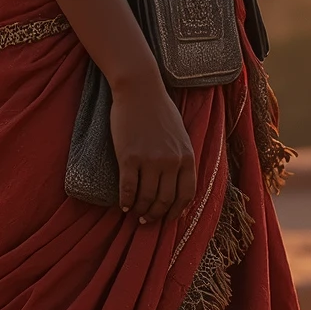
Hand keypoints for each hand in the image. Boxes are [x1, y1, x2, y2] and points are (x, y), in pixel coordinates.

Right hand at [109, 71, 196, 226]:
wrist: (139, 90)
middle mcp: (171, 162)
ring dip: (141, 211)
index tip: (168, 218)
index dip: (177, 211)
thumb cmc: (159, 110)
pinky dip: (126, 201)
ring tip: (135, 213)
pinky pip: (128, 189)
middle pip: (165, 200)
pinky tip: (123, 205)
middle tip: (147, 219)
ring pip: (146, 198)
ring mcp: (150, 160)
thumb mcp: (181, 135)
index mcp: (187, 156)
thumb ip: (181, 158)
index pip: (186, 195)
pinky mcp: (129, 157)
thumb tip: (177, 185)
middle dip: (156, 215)